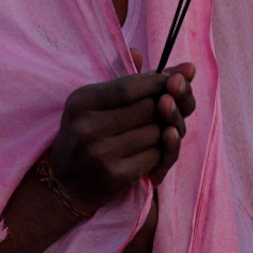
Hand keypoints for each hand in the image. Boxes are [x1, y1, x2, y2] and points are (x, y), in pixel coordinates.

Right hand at [46, 62, 196, 211]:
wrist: (65, 184)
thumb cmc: (87, 135)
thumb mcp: (96, 102)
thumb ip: (134, 80)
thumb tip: (187, 67)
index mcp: (82, 102)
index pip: (129, 86)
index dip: (157, 82)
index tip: (174, 80)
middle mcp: (88, 126)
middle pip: (148, 108)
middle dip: (165, 107)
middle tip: (167, 109)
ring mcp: (101, 153)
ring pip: (156, 132)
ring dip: (163, 131)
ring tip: (153, 132)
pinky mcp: (116, 175)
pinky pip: (155, 155)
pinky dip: (160, 151)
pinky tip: (150, 150)